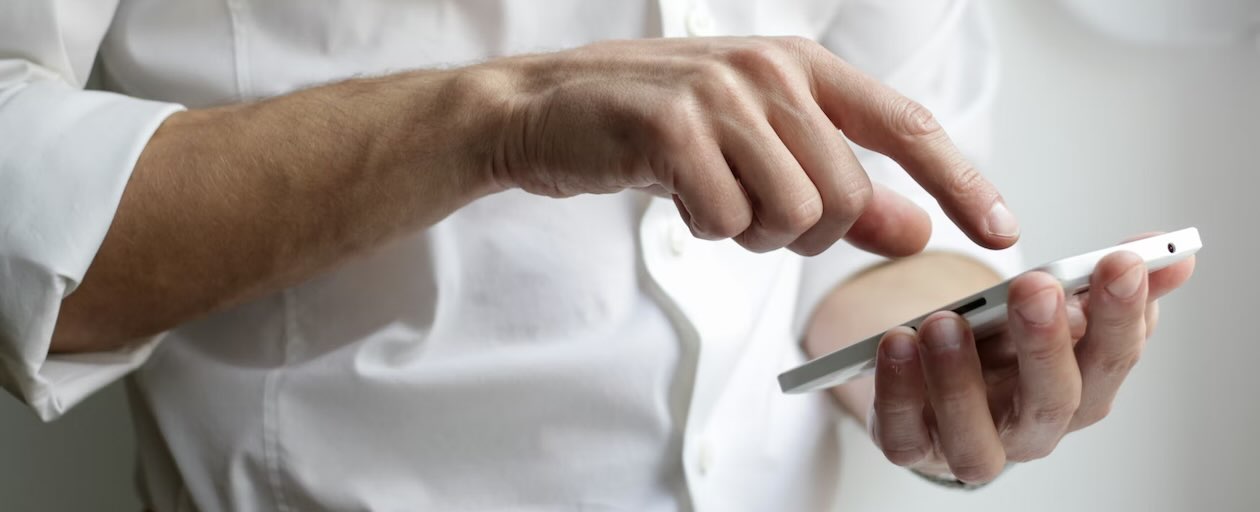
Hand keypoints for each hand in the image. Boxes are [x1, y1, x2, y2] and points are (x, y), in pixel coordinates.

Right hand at [478, 37, 1018, 255]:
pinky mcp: (672, 128)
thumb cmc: (653, 128)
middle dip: (804, 232)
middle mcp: (770, 70)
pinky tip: (675, 194)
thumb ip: (840, 189)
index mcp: (801, 66)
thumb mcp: (756, 149)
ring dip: (751, 233)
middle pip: (845, 196)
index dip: (961, 182)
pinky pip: (727, 221)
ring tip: (710, 197)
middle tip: (750, 212)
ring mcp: (721, 95)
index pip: (906, 126)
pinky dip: (705, 229)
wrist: (544, 110)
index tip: (1002, 231)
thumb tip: (915, 231)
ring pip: (793, 214)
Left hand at [866, 238, 1195, 483]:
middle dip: (1047, 344)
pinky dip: (898, 392)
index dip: (1122, 315)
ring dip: (960, 379)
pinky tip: (896, 343)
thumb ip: (1104, 281)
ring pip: (975, 437)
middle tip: (1036, 287)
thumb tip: (1173, 253)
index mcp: (1079, 389)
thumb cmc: (1003, 345)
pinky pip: (903, 436)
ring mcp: (970, 444)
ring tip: (945, 322)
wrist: (937, 379)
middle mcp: (1032, 428)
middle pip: (1052, 402)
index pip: (1112, 359)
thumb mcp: (1053, 307)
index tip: (1121, 261)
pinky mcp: (912, 447)